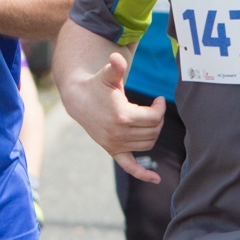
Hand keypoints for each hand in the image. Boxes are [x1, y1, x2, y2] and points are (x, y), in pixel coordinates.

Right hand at [69, 52, 166, 182]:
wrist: (78, 99)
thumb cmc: (97, 84)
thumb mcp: (107, 75)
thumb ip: (115, 67)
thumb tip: (116, 58)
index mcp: (121, 116)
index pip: (154, 118)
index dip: (160, 108)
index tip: (158, 99)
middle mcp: (118, 134)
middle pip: (153, 131)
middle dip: (158, 119)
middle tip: (155, 108)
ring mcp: (115, 144)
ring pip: (148, 144)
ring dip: (154, 132)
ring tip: (150, 119)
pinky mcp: (113, 150)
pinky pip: (130, 166)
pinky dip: (143, 174)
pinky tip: (157, 180)